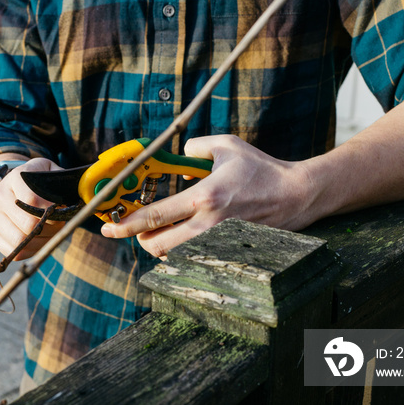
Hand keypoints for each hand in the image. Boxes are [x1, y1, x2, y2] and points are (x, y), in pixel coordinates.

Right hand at [0, 158, 65, 259]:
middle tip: (57, 224)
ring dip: (40, 242)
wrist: (16, 186)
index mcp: (15, 177)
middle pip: (27, 224)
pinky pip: (13, 251)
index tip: (59, 211)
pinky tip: (39, 241)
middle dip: (48, 229)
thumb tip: (77, 195)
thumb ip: (63, 180)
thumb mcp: (51, 172)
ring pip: (19, 241)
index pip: (32, 200)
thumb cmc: (40, 181)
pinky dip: (30, 251)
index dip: (50, 211)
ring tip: (49, 233)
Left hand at [100, 135, 314, 257]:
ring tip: (161, 231)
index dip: (126, 223)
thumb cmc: (260, 168)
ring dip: (160, 246)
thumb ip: (194, 147)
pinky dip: (181, 252)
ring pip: (174, 257)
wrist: (295, 195)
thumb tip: (177, 155)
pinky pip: (194, 258)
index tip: (108, 226)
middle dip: (139, 240)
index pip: (155, 215)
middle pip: (158, 246)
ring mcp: (219, 242)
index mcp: (204, 196)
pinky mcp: (228, 251)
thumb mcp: (227, 145)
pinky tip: (184, 236)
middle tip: (135, 230)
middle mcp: (209, 224)